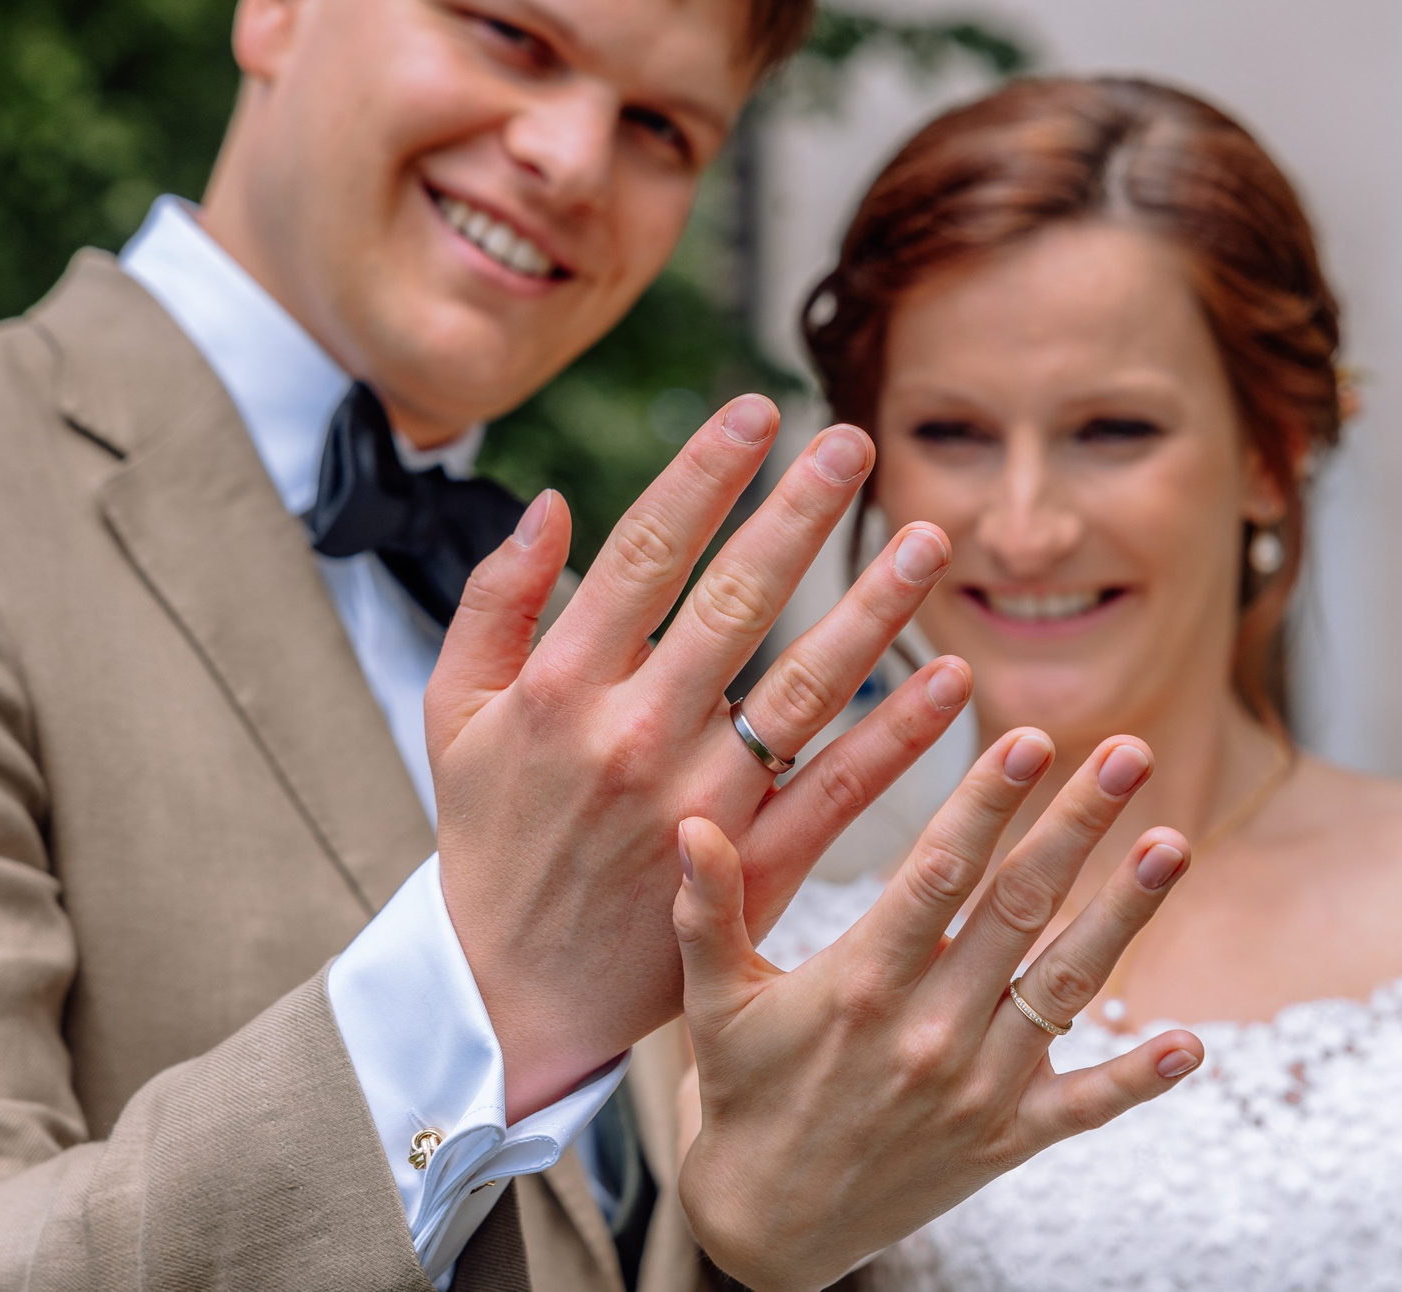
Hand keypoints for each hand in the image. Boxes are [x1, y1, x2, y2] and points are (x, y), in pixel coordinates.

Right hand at [425, 395, 963, 1118]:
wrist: (509, 993)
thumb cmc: (486, 838)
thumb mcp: (450, 715)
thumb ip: (493, 603)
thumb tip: (554, 504)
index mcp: (560, 685)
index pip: (646, 553)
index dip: (705, 474)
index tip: (757, 409)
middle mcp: (635, 734)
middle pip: (736, 602)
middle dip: (801, 514)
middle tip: (855, 443)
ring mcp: (701, 803)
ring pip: (803, 687)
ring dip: (873, 610)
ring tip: (928, 542)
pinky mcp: (751, 867)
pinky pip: (839, 789)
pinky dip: (898, 734)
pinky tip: (951, 678)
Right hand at [672, 727, 1205, 1291]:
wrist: (766, 1231)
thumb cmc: (741, 1094)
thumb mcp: (713, 1002)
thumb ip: (706, 908)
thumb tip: (690, 821)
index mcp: (862, 984)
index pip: (939, 873)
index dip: (989, 802)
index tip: (1033, 740)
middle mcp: (929, 1031)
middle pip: (1018, 908)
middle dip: (1079, 825)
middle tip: (1129, 752)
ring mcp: (976, 1088)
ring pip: (1065, 986)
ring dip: (1124, 914)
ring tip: (1173, 845)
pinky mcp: (1005, 1141)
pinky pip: (1085, 1106)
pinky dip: (1138, 1077)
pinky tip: (1191, 1041)